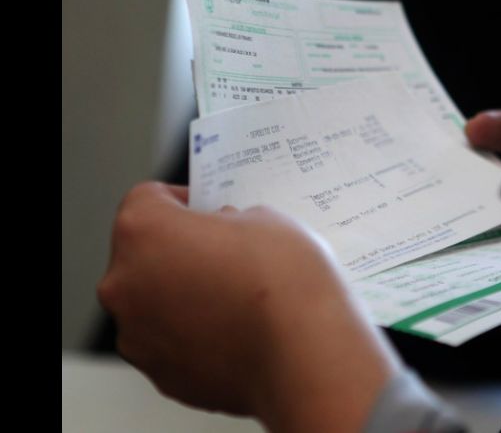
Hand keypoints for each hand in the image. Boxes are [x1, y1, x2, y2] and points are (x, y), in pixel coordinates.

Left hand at [98, 182, 398, 431]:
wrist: (304, 359)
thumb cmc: (284, 285)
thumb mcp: (267, 220)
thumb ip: (231, 222)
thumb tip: (225, 237)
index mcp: (144, 231)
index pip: (148, 198)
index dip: (184, 200)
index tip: (209, 211)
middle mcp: (125, 283)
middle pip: (145, 253)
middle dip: (183, 251)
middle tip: (228, 254)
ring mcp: (138, 335)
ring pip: (155, 302)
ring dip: (187, 295)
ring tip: (238, 298)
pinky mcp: (160, 374)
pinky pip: (172, 343)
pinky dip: (197, 335)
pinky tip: (238, 331)